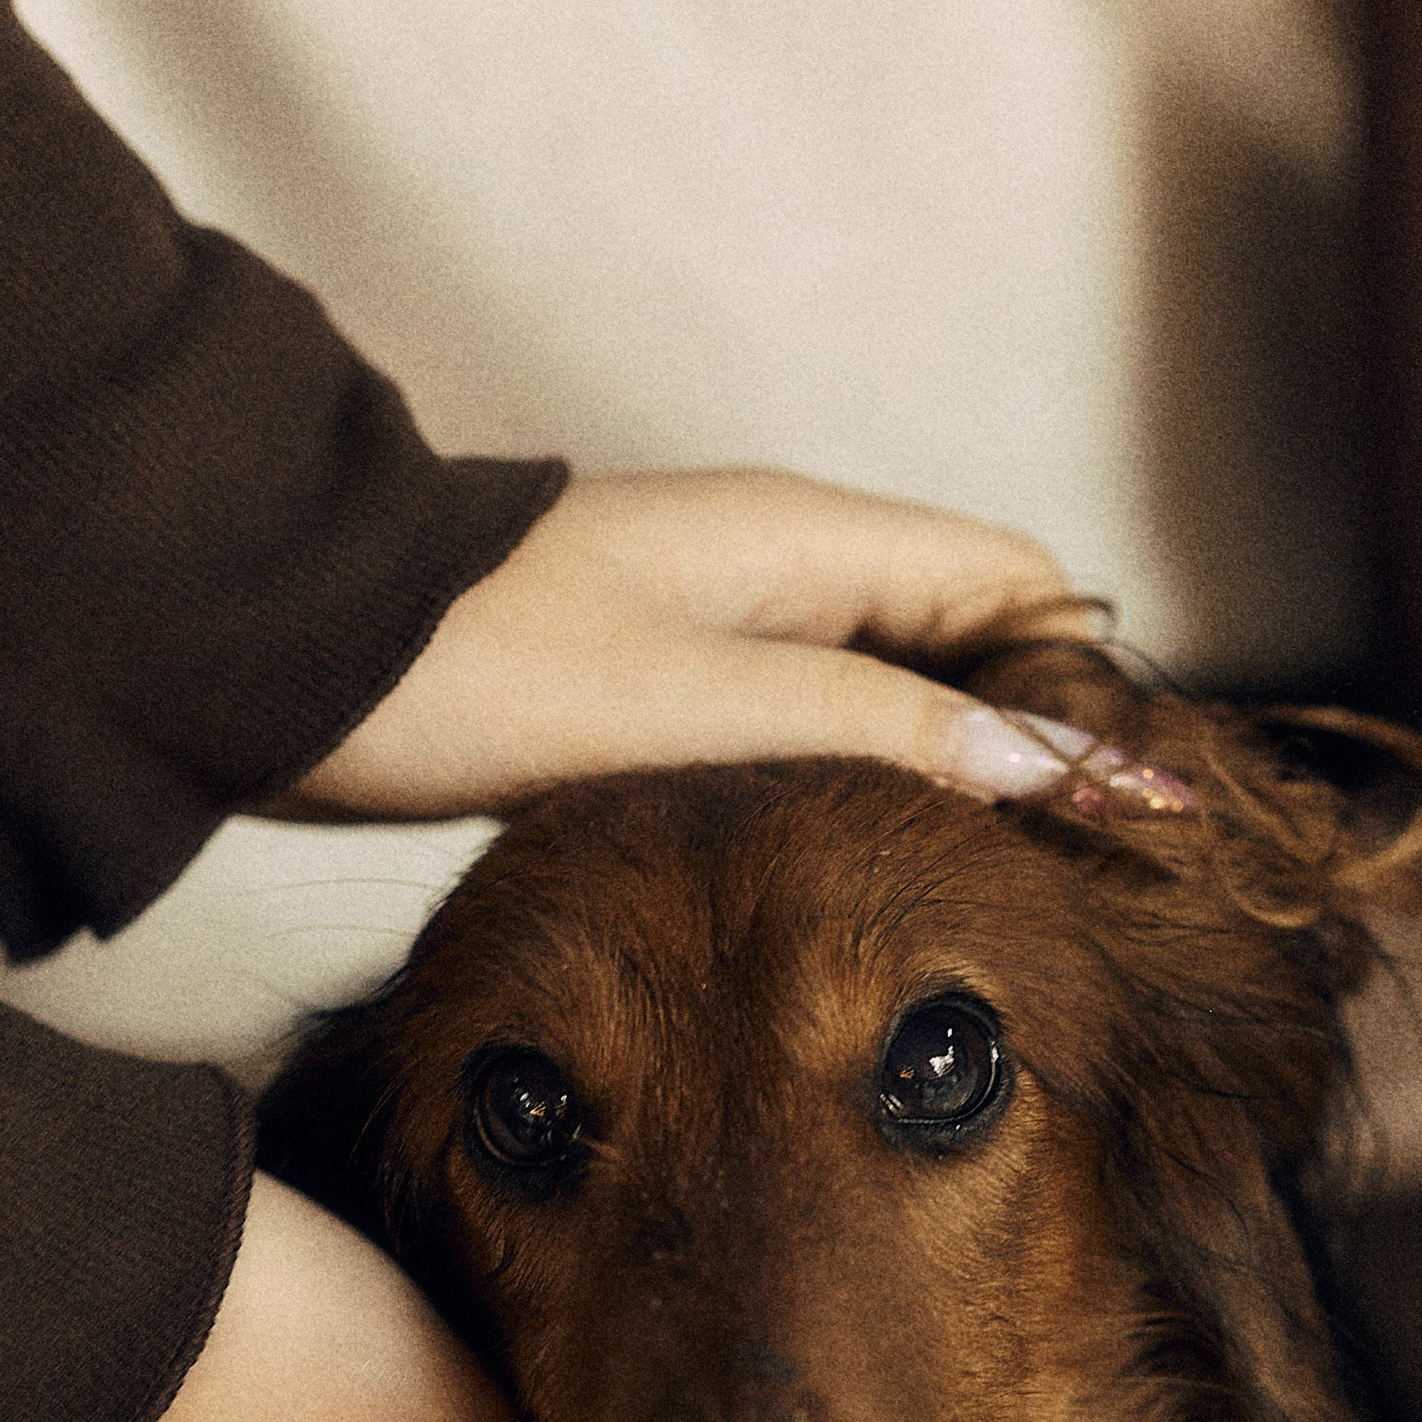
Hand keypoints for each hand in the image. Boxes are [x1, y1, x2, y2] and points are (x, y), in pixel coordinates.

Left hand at [293, 468, 1107, 819]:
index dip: (1081, 680)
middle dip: (1030, 733)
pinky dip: (856, 783)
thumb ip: (872, 729)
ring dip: (942, 769)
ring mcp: (717, 622)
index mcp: (803, 538)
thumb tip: (1033, 764)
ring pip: (884, 686)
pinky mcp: (659, 685)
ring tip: (999, 883)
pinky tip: (864, 863)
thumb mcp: (699, 708)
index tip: (1125, 797)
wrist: (297, 663)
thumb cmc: (477, 669)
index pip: (1013, 578)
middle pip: (964, 634)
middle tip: (1088, 867)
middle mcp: (776, 564)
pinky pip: (804, 725)